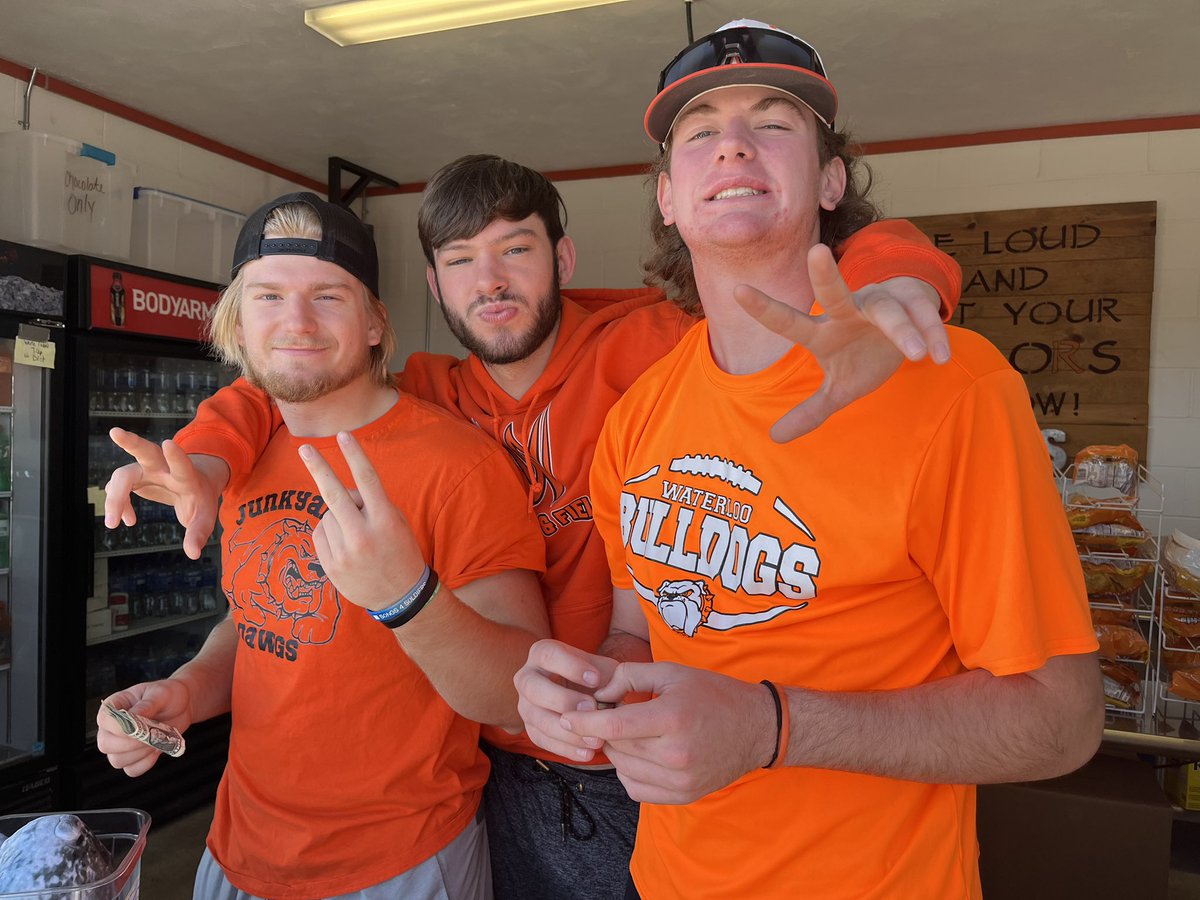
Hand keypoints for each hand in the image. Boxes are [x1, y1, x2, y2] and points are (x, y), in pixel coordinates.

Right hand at [96, 680, 192, 776]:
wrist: (181, 706)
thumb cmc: (168, 695)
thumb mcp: (160, 694)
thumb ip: (146, 706)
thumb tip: (133, 718)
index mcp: (114, 706)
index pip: (104, 720)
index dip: (120, 727)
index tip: (140, 726)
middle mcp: (112, 727)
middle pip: (106, 745)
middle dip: (131, 743)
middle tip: (152, 734)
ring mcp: (120, 744)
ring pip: (117, 760)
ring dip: (140, 754)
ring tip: (157, 739)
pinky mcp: (132, 756)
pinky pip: (131, 770)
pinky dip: (145, 764)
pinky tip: (157, 750)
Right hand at [104, 428, 227, 559]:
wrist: (194, 482)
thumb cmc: (200, 498)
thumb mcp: (205, 516)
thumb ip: (199, 533)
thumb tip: (193, 554)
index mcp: (186, 475)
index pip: (182, 464)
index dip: (176, 456)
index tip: (169, 444)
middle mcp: (164, 468)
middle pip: (146, 452)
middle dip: (132, 442)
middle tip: (115, 432)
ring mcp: (147, 470)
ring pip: (124, 474)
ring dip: (115, 497)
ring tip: (114, 523)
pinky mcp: (135, 477)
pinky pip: (118, 489)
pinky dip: (119, 505)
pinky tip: (127, 520)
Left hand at [298, 432, 424, 610]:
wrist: (400, 596)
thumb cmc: (400, 551)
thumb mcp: (396, 523)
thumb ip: (371, 505)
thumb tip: (341, 491)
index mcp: (385, 520)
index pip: (368, 480)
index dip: (355, 455)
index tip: (343, 435)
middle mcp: (364, 534)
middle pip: (335, 494)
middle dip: (319, 468)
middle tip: (304, 448)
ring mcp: (345, 552)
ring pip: (327, 515)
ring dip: (337, 517)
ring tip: (356, 536)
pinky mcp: (330, 565)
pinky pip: (320, 534)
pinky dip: (328, 534)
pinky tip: (345, 546)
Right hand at [514, 639, 620, 761]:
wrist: (583, 693)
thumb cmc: (593, 676)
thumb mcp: (602, 668)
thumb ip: (607, 676)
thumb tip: (612, 693)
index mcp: (542, 653)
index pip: (549, 655)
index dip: (571, 667)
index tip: (595, 679)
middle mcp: (527, 677)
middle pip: (533, 687)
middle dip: (563, 700)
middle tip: (591, 708)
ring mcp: (525, 704)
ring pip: (536, 718)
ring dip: (566, 731)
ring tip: (595, 739)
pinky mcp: (530, 728)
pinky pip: (541, 740)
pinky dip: (565, 749)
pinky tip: (587, 753)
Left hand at [561, 661, 774, 804]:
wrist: (755, 728)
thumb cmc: (712, 694)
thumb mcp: (671, 672)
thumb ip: (629, 676)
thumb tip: (597, 692)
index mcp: (672, 718)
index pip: (614, 727)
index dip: (584, 722)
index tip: (567, 716)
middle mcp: (675, 755)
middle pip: (616, 747)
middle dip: (603, 731)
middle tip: (611, 714)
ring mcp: (680, 781)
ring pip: (623, 769)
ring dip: (617, 750)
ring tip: (631, 732)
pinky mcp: (683, 796)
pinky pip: (636, 789)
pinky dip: (629, 772)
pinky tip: (640, 754)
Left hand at [735, 246, 950, 441]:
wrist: (906, 332)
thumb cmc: (863, 357)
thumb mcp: (838, 388)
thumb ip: (811, 411)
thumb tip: (774, 437)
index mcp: (824, 330)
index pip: (790, 322)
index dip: (765, 309)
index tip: (737, 290)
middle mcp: (849, 310)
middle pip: (836, 292)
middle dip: (826, 275)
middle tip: (816, 252)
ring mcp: (882, 303)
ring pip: (888, 311)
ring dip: (902, 330)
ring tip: (915, 355)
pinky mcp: (915, 304)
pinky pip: (925, 319)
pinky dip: (933, 336)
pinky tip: (940, 357)